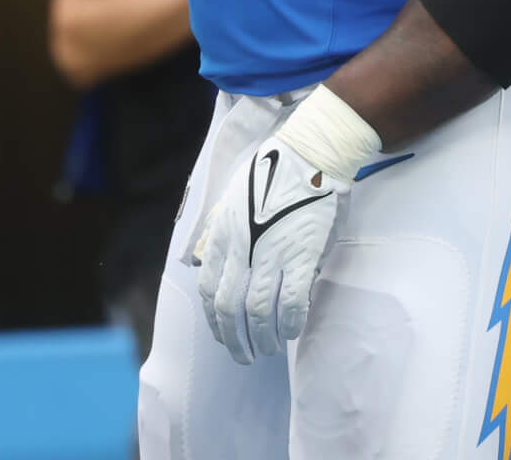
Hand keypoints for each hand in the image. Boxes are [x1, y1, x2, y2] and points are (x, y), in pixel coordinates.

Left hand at [191, 133, 348, 364]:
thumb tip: (200, 257)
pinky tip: (291, 331)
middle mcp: (241, 248)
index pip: (209, 289)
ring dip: (261, 337)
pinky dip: (289, 322)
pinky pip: (291, 301)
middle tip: (244, 356)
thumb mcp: (231, 196)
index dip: (214, 320)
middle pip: (229, 308)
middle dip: (234, 340)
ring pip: (257, 311)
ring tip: (267, 349)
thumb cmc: (272, 171)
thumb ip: (216, 229)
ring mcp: (271, 253)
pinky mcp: (301, 255)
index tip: (222, 335)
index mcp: (222, 234)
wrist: (310, 153)